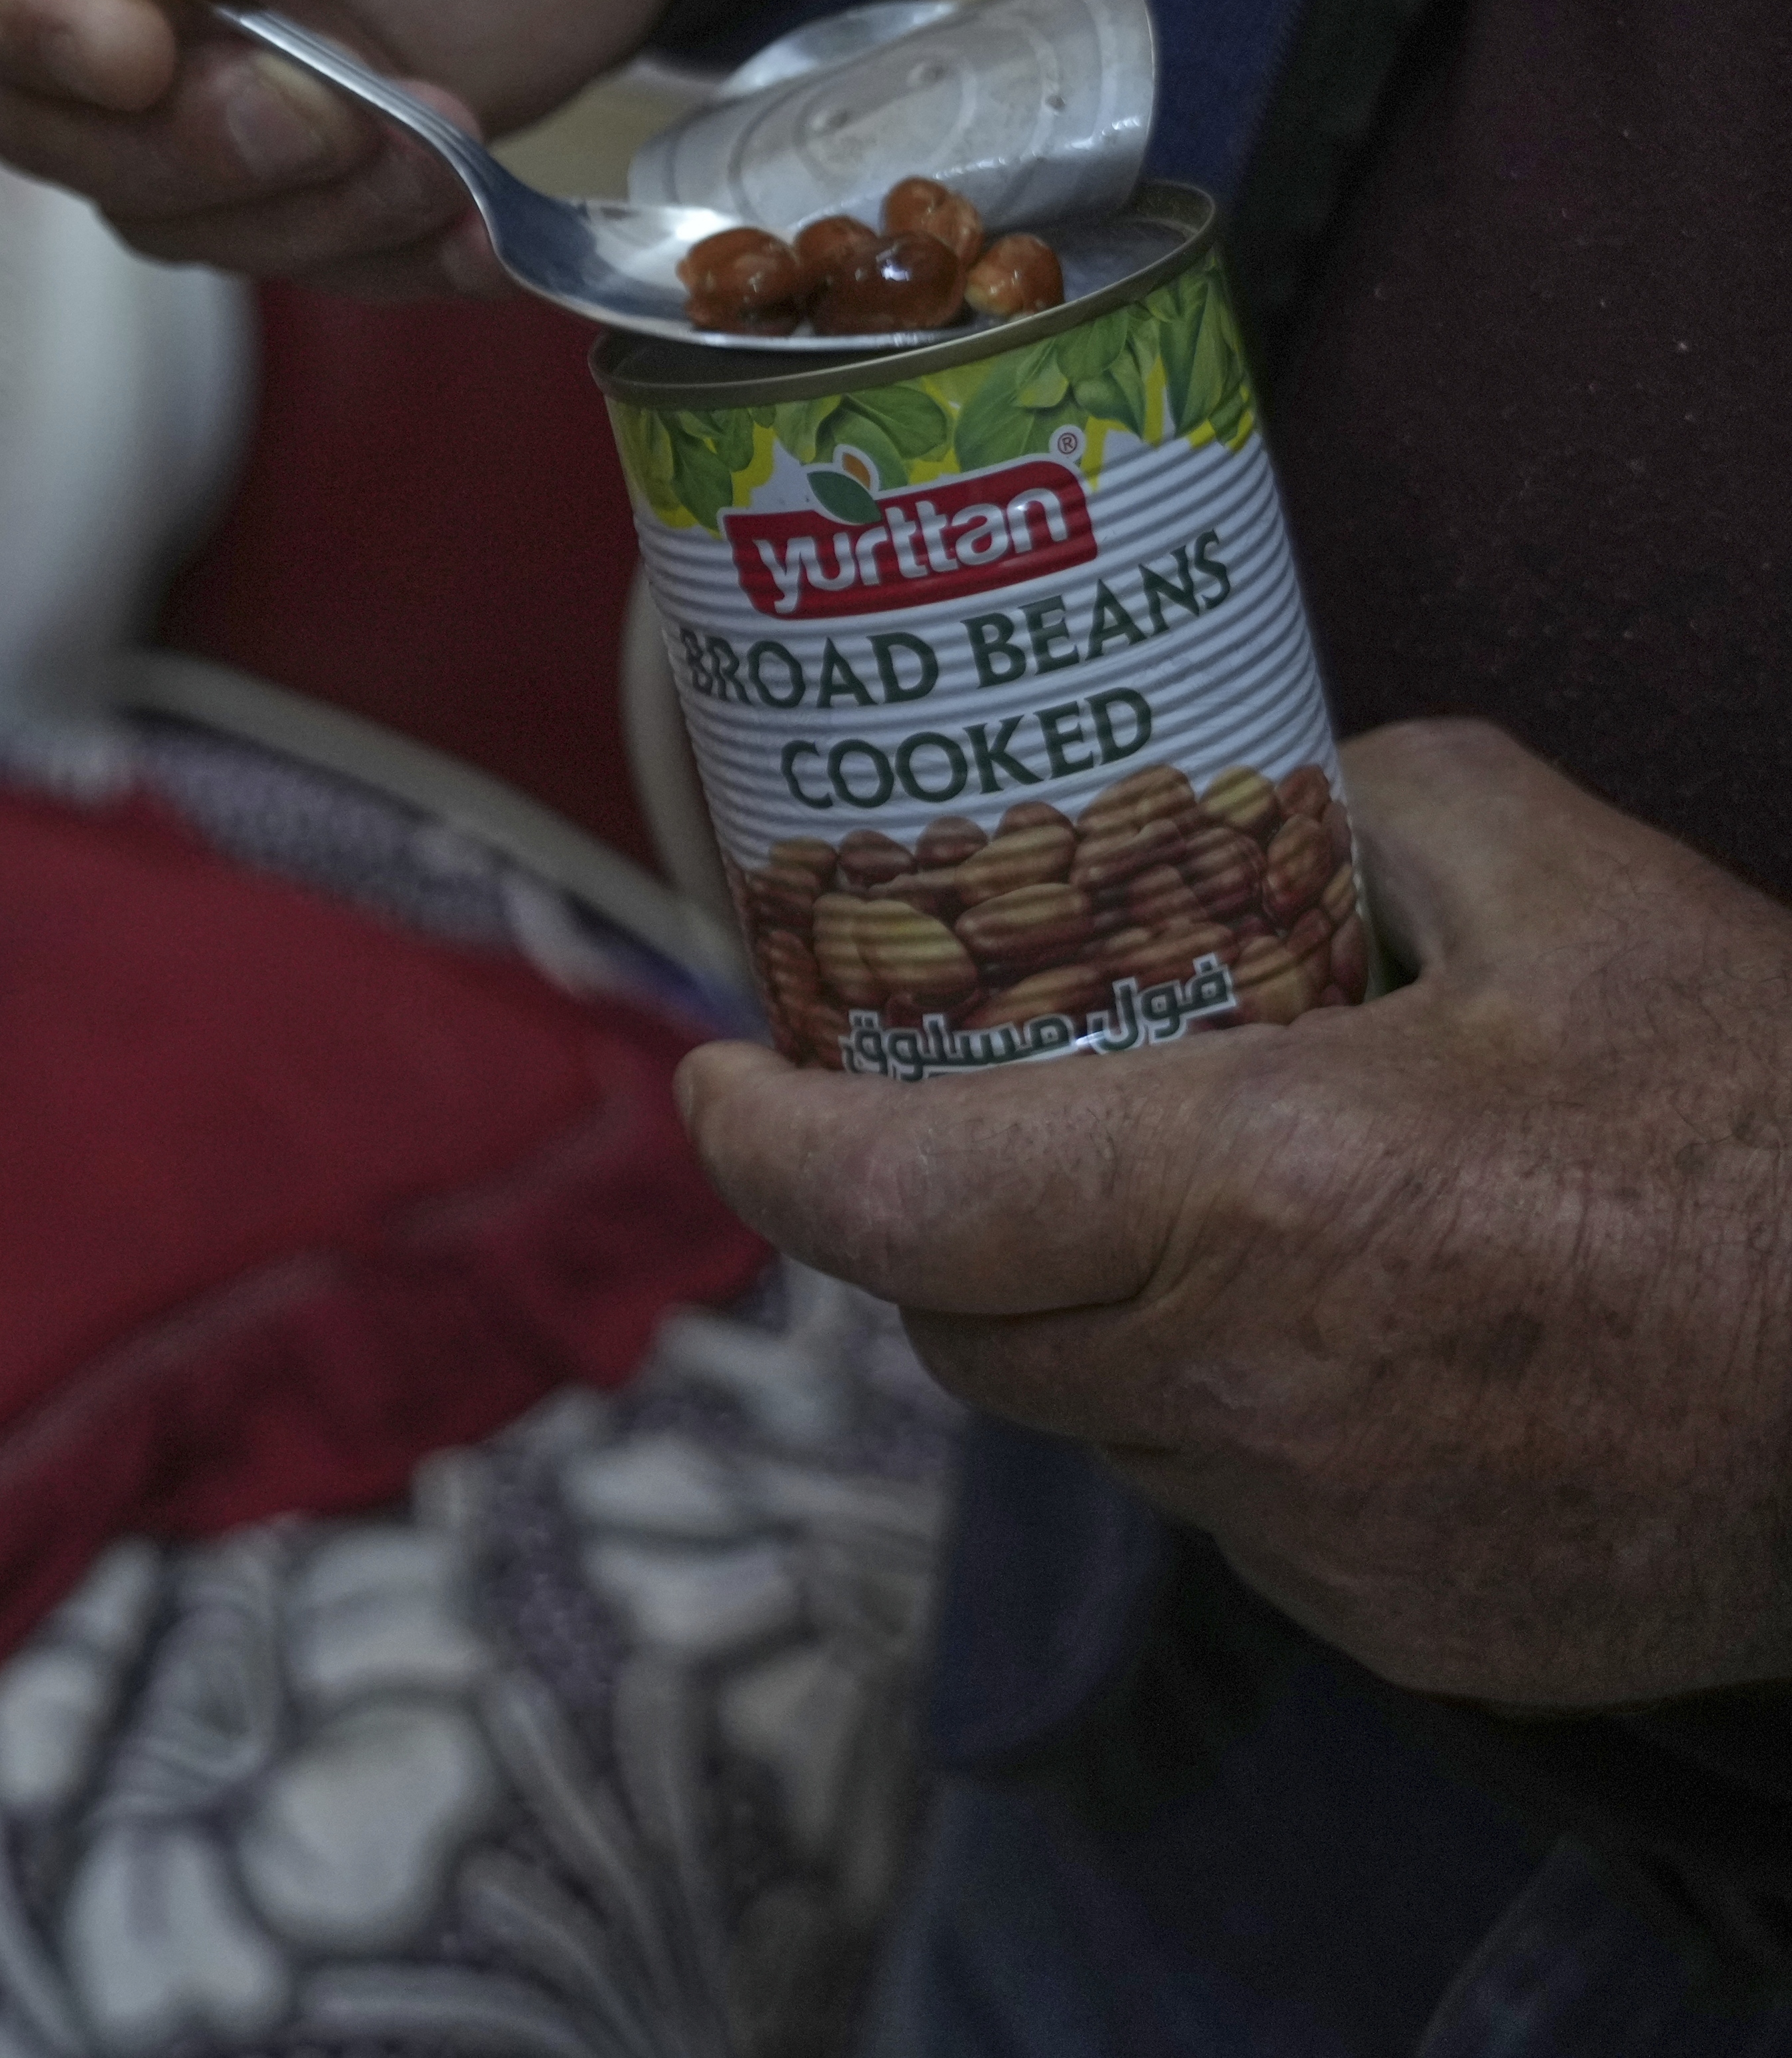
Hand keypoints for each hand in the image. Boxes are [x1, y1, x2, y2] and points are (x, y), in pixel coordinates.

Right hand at [0, 0, 702, 298]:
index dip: (13, 14)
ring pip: (158, 203)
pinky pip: (293, 249)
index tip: (134, 52)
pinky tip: (477, 222)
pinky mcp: (312, 150)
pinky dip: (382, 258)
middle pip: (37, 108)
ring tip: (436, 145)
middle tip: (325, 114)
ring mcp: (206, 64)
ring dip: (294, 210)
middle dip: (179, 139)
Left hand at [682, 719, 1791, 1709]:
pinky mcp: (1405, 1627)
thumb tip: (1317, 776)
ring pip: (1096, 1425)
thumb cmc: (1780, 1144)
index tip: (718, 1085)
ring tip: (1195, 1222)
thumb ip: (1408, 803)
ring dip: (1094, 1328)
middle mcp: (1242, 1384)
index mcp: (1245, 1193)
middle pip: (964, 1324)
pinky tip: (1350, 1340)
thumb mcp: (1595, 899)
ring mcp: (1320, 1530)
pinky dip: (1235, 1424)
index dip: (765, 1145)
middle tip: (966, 1131)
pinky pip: (1235, 1514)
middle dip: (939, 1230)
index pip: (888, 1200)